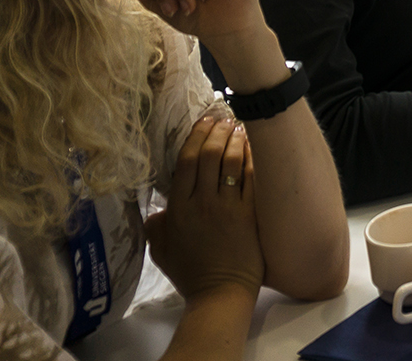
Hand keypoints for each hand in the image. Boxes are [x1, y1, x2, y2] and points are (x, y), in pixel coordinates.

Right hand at [146, 117, 263, 302]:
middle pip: (209, 155)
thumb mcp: (161, 252)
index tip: (203, 121)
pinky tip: (256, 146)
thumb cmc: (191, 275)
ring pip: (231, 162)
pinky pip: (251, 178)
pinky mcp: (249, 214)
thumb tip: (155, 211)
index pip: (185, 162)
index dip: (195, 137)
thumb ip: (155, 227)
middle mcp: (202, 203)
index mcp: (178, 210)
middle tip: (224, 117)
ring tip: (241, 125)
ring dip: (236, 139)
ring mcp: (227, 207)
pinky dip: (253, 158)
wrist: (221, 294)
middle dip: (217, 131)